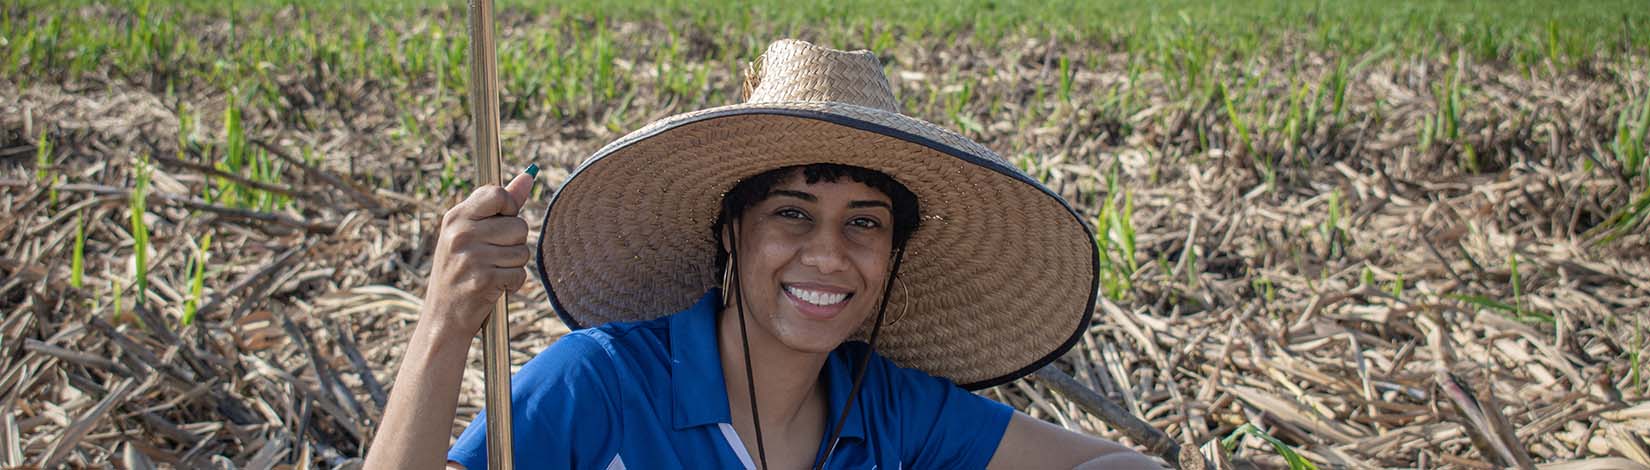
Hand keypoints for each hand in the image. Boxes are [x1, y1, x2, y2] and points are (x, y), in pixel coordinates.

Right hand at [421, 168, 536, 340]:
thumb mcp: (470, 234)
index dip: (509, 208)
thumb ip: (500, 205)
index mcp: (455, 217)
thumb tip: (529, 176)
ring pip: (522, 251)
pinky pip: (520, 274)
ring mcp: (471, 257)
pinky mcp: (483, 280)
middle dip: (514, 243)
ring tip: (492, 272)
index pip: (497, 193)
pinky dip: (513, 283)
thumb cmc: (460, 271)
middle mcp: (460, 234)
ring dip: (514, 265)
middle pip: (519, 225)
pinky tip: (495, 287)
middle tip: (492, 257)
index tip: (500, 223)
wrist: (443, 317)